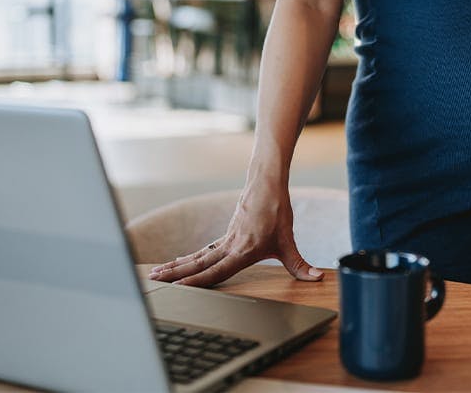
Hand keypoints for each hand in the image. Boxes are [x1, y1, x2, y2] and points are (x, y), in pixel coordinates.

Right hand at [147, 177, 323, 286]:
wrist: (267, 181)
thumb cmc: (277, 210)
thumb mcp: (289, 241)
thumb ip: (300, 264)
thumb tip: (316, 279)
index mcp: (243, 250)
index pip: (216, 270)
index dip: (198, 281)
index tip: (180, 289)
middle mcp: (230, 245)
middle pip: (198, 263)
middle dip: (176, 274)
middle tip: (153, 281)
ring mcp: (226, 239)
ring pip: (197, 256)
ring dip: (176, 266)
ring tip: (155, 274)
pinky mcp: (227, 234)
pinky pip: (204, 250)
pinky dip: (189, 258)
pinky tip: (180, 263)